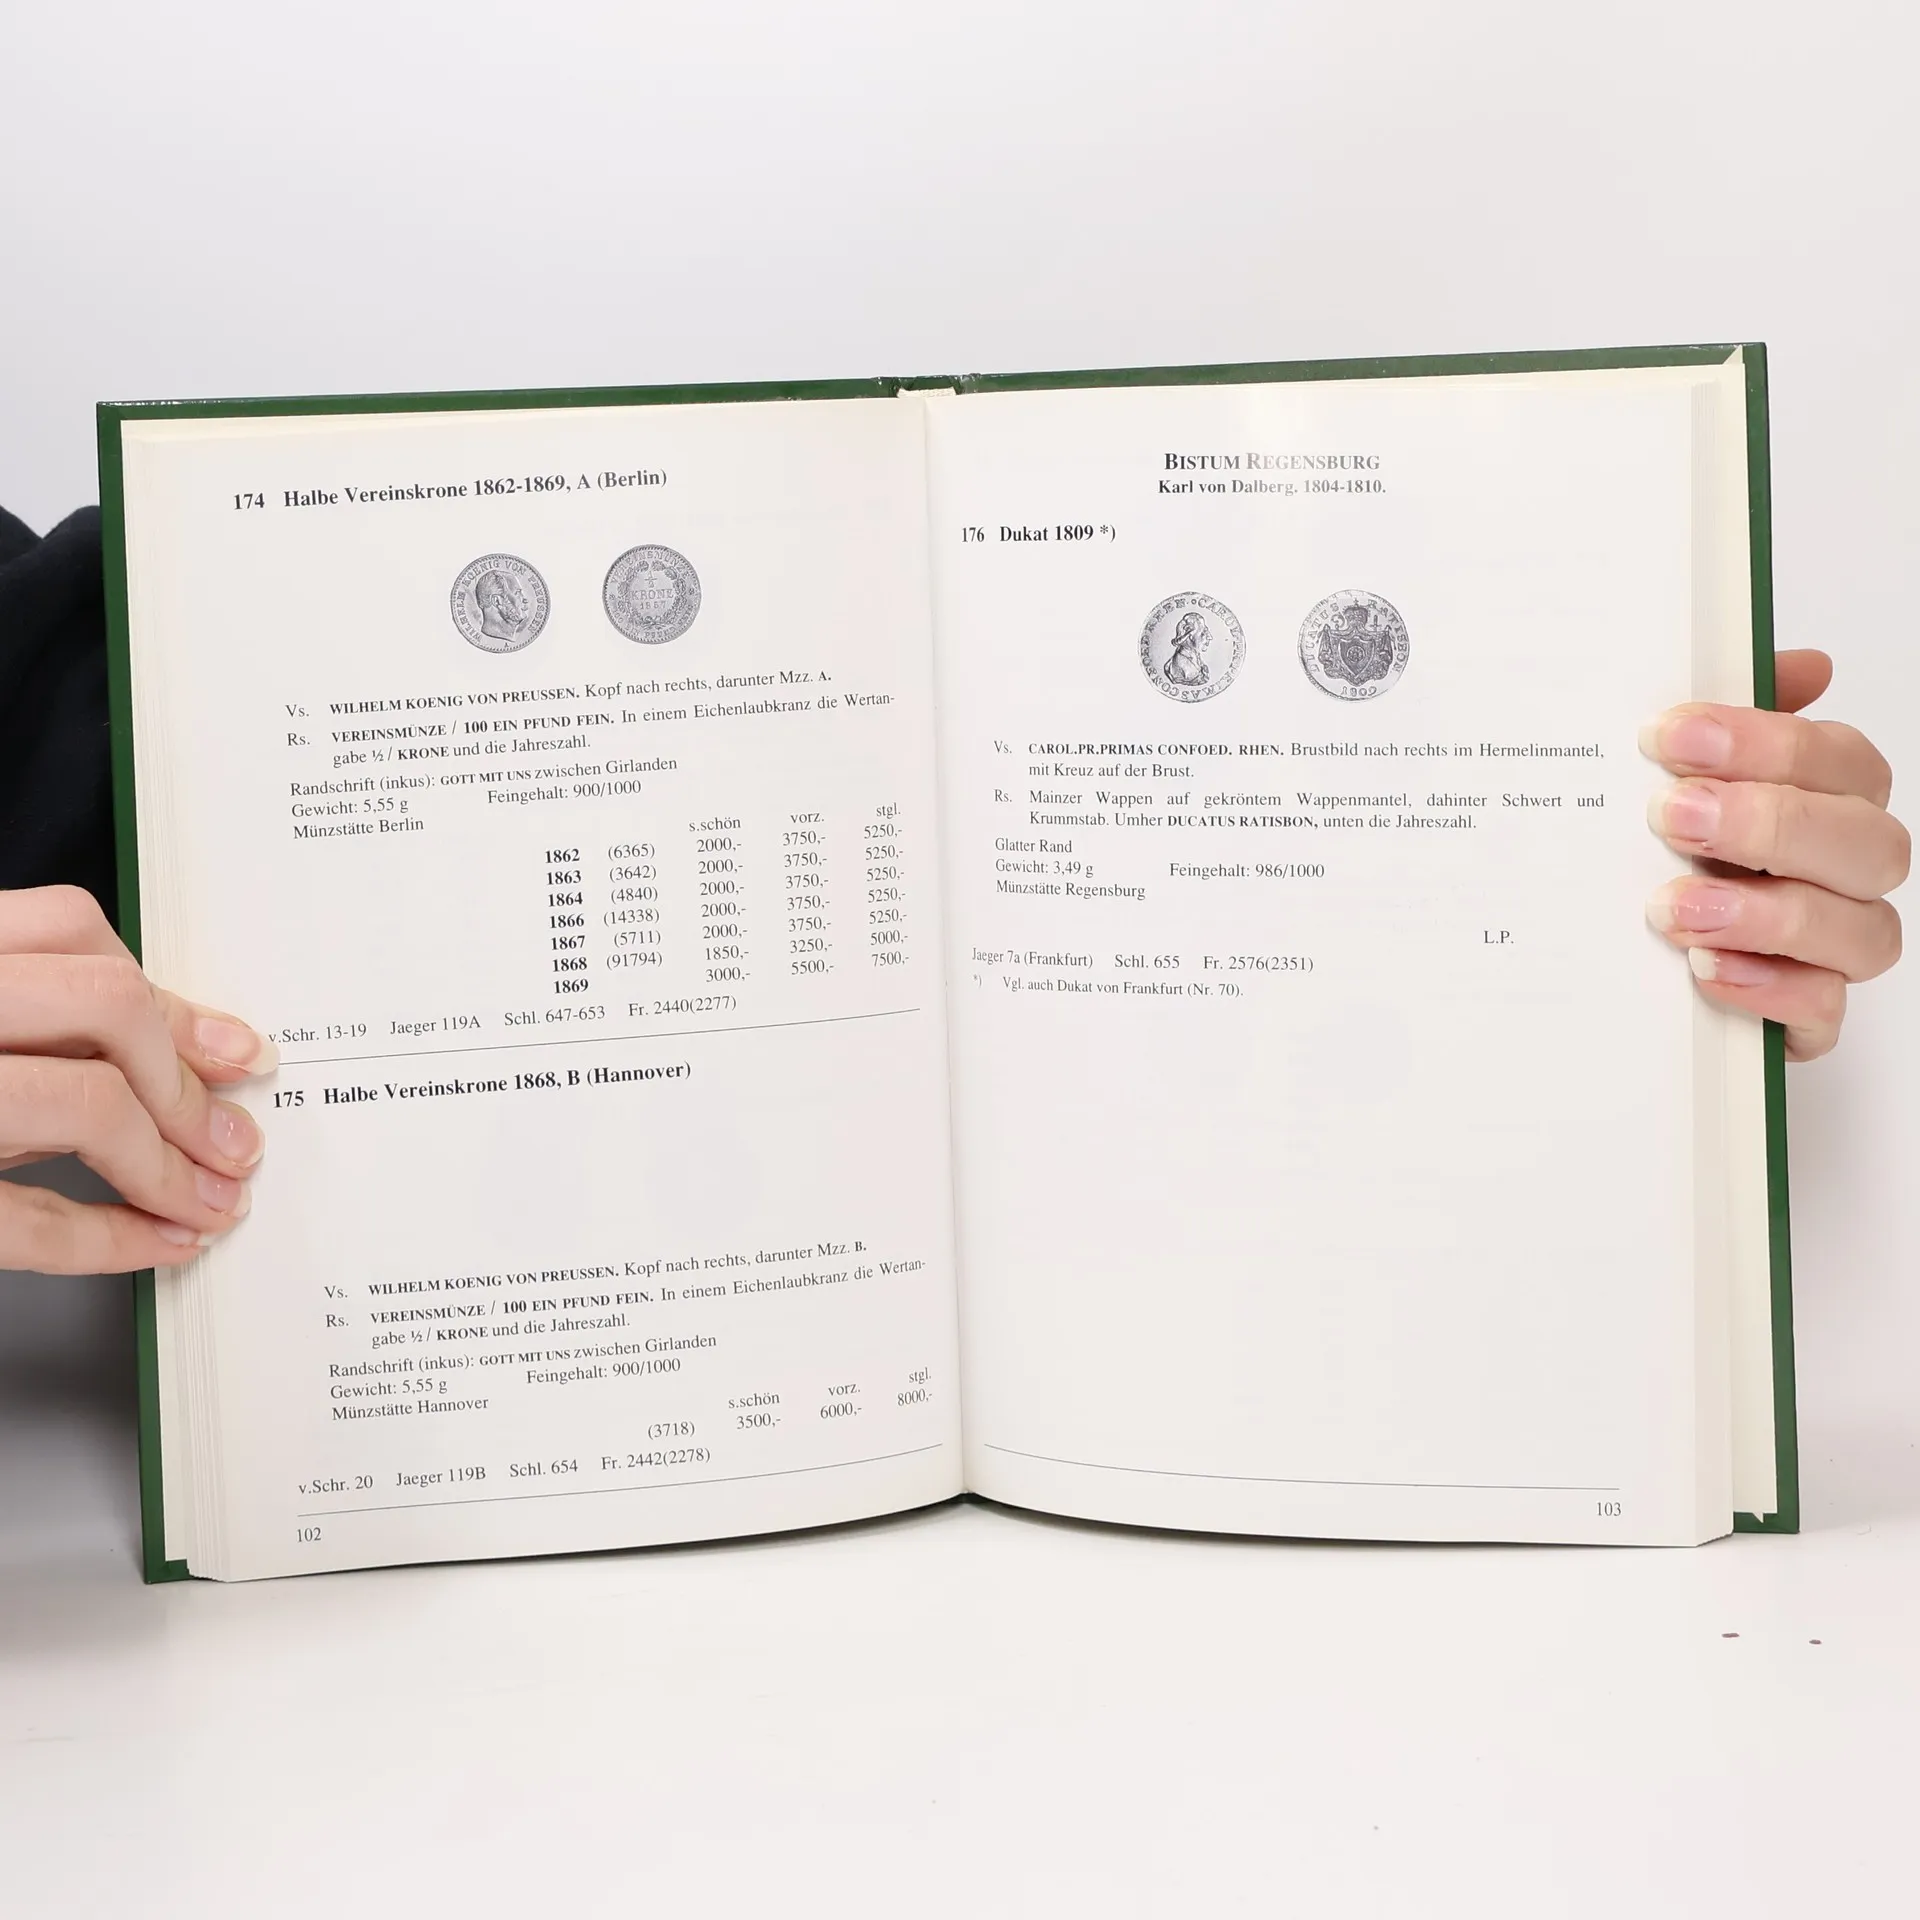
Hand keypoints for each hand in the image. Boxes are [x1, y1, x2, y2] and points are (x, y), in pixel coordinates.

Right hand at [0, 886, 272, 1273]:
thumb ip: (55, 1028)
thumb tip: (196, 1049)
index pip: (70, 930)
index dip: (169, 999)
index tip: (241, 1053)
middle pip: (105, 1007)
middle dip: (191, 1084)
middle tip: (241, 1142)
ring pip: (84, 1103)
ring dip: (171, 1165)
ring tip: (213, 1199)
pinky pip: (30, 1220)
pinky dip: (110, 1239)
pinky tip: (159, 1242)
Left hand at [1642, 650, 1907, 1060]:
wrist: (1627, 954)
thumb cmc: (1675, 848)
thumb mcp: (1680, 774)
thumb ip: (1733, 718)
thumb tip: (1805, 665)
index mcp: (1829, 798)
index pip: (1835, 759)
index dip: (1762, 743)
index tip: (1671, 737)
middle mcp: (1847, 870)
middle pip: (1865, 842)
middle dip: (1769, 823)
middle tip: (1672, 816)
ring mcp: (1836, 947)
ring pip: (1860, 931)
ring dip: (1765, 915)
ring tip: (1674, 909)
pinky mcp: (1809, 1016)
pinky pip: (1822, 1010)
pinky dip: (1767, 989)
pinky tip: (1705, 970)